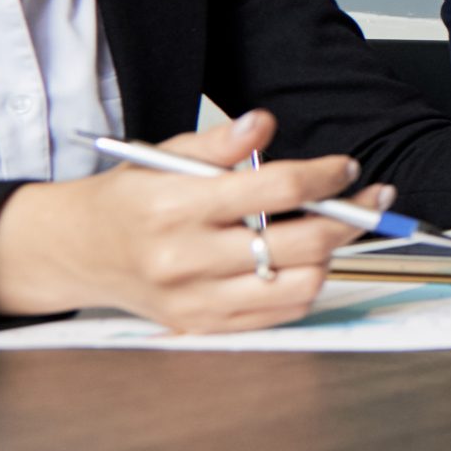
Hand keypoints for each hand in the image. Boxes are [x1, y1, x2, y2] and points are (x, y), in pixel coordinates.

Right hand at [0, 109, 374, 332]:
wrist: (79, 252)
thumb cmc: (129, 199)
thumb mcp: (164, 155)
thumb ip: (218, 141)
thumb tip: (263, 123)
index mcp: (175, 207)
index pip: (273, 189)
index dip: (324, 176)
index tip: (347, 168)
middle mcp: (185, 259)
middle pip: (298, 243)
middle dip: (349, 217)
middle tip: (371, 198)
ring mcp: (195, 301)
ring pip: (298, 285)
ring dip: (330, 255)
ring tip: (334, 229)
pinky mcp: (203, 327)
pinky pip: (279, 314)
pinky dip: (305, 286)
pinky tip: (307, 260)